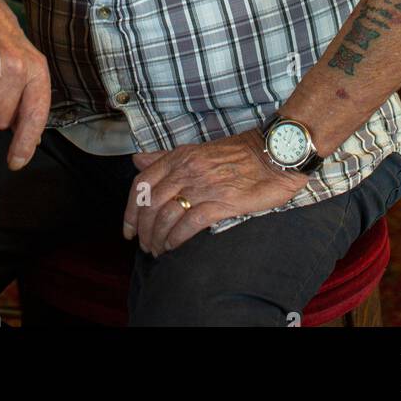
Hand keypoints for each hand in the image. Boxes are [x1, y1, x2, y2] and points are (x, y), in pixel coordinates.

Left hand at [123, 128, 307, 255]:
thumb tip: (136, 160)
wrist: (272, 153)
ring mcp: (203, 186)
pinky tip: (174, 247)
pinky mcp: (222, 202)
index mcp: (178, 157)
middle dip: (142, 230)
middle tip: (145, 247)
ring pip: (166, 215)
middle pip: (149, 204)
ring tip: (159, 251)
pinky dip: (176, 239)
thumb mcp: (196, 150)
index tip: (128, 230)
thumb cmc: (236, 154)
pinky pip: (189, 224)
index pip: (141, 183)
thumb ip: (165, 157)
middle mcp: (186, 170)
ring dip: (157, 239)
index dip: (129, 210)